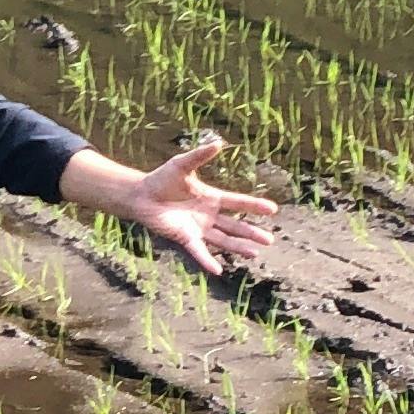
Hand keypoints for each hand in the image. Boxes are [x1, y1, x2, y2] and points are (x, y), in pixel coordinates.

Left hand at [118, 136, 278, 276]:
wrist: (140, 195)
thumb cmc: (161, 179)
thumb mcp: (182, 165)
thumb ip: (200, 156)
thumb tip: (218, 143)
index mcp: (212, 198)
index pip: (238, 203)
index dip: (255, 206)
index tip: (273, 209)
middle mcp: (208, 215)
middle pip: (235, 225)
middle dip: (252, 232)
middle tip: (269, 239)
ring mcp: (198, 228)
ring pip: (223, 240)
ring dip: (238, 247)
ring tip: (255, 253)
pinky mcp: (185, 238)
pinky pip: (199, 251)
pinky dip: (208, 260)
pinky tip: (219, 270)